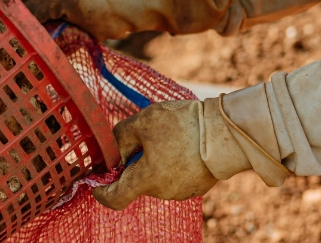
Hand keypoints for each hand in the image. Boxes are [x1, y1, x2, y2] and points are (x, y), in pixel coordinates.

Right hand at [0, 0, 133, 39]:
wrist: (136, 6)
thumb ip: (36, 8)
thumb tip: (7, 22)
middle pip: (7, 8)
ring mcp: (52, 12)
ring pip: (22, 27)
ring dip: (8, 40)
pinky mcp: (63, 30)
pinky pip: (39, 41)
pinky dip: (29, 51)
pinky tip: (17, 64)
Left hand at [93, 100, 217, 209]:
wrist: (224, 131)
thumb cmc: (182, 125)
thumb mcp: (142, 121)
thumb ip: (119, 138)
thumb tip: (112, 153)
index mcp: (146, 180)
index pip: (115, 199)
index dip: (101, 192)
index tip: (95, 182)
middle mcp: (163, 192)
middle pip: (136, 182)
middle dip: (132, 164)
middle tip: (140, 139)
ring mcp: (181, 192)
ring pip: (155, 179)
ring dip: (153, 163)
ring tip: (166, 137)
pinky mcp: (196, 187)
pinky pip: (173, 177)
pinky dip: (170, 165)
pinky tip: (180, 145)